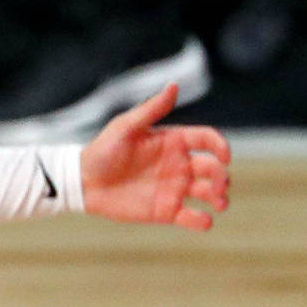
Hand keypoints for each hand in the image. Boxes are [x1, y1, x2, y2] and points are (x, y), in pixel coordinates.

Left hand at [79, 83, 230, 230]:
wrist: (81, 182)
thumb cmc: (102, 151)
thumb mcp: (125, 127)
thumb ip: (151, 109)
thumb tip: (174, 85)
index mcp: (173, 142)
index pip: (207, 140)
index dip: (220, 146)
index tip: (224, 156)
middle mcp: (178, 164)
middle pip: (213, 169)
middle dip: (221, 176)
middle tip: (216, 186)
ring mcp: (174, 188)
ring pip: (209, 194)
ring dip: (220, 198)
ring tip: (219, 203)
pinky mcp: (166, 211)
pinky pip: (192, 218)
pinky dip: (203, 222)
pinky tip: (203, 221)